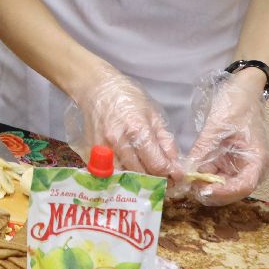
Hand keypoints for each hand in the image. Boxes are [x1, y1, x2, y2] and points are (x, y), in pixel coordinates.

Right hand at [63, 68, 178, 178]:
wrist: (96, 88)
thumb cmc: (127, 98)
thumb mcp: (152, 114)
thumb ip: (165, 141)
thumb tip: (176, 164)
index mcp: (137, 130)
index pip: (156, 165)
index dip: (170, 173)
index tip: (176, 175)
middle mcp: (118, 142)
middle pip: (141, 174)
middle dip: (157, 179)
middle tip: (165, 177)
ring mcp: (103, 148)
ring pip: (125, 177)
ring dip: (139, 179)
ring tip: (148, 174)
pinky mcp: (92, 152)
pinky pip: (110, 172)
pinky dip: (122, 175)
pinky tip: (129, 169)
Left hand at [182, 72, 268, 205]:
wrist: (243, 88)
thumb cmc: (237, 104)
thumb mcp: (218, 126)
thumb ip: (204, 149)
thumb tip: (188, 170)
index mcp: (258, 160)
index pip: (244, 186)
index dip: (224, 192)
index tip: (203, 190)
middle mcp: (252, 168)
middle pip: (233, 191)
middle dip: (211, 190)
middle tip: (188, 186)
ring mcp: (241, 165)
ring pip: (223, 184)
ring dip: (206, 184)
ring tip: (186, 179)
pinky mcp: (230, 161)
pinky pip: (218, 173)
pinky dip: (205, 174)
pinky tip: (190, 172)